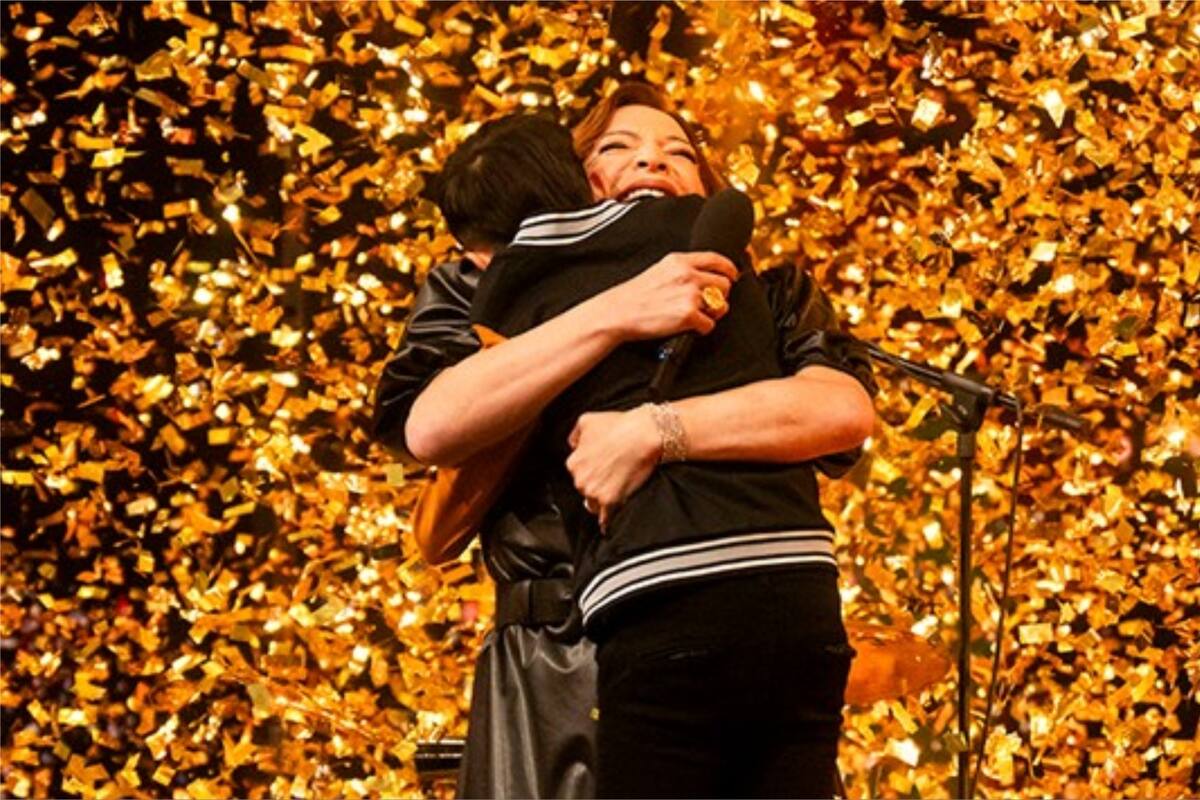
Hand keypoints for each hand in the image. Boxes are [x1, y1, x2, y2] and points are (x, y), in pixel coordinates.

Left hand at [566, 406, 661, 531]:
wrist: (643, 434)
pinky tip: (607, 526)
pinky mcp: (610, 501)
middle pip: (584, 489)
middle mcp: (580, 479)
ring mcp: (594, 492)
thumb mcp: (586, 420)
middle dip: (595, 484)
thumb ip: (574, 436)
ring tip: (614, 492)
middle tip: (611, 475)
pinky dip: (606, 522)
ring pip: (593, 503)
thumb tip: (573, 446)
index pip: (577, 473)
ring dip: (600, 501)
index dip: (590, 470)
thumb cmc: (618, 426)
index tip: (601, 468)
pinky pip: (604, 518)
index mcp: (573, 462)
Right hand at [601, 251, 737, 340]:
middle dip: (720, 296)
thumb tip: (703, 277)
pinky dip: (701, 329)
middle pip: (724, 284)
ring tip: (697, 315)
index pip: (716, 259)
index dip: (729, 268)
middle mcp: (687, 275)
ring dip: (713, 313)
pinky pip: (709, 324)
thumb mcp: (659, 271)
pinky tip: (689, 326)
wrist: (618, 312)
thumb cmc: (633, 296)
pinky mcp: (688, 315)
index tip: (732, 275)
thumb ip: (682, 270)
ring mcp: (689, 295)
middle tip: (709, 304)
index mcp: (679, 262)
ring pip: (721, 305)